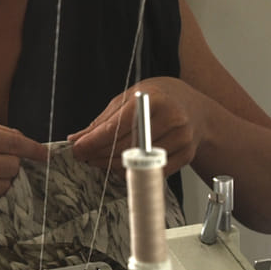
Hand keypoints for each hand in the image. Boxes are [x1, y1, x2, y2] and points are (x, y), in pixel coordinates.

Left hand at [67, 77, 209, 174]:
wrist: (193, 106)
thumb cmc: (158, 99)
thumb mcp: (128, 98)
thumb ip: (103, 120)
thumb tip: (77, 139)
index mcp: (154, 100)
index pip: (117, 127)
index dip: (94, 141)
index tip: (78, 149)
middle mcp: (171, 119)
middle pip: (126, 147)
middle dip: (100, 154)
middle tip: (86, 156)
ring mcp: (182, 138)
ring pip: (138, 162)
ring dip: (114, 165)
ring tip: (101, 160)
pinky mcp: (186, 155)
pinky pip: (153, 171)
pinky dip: (134, 171)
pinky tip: (123, 164)